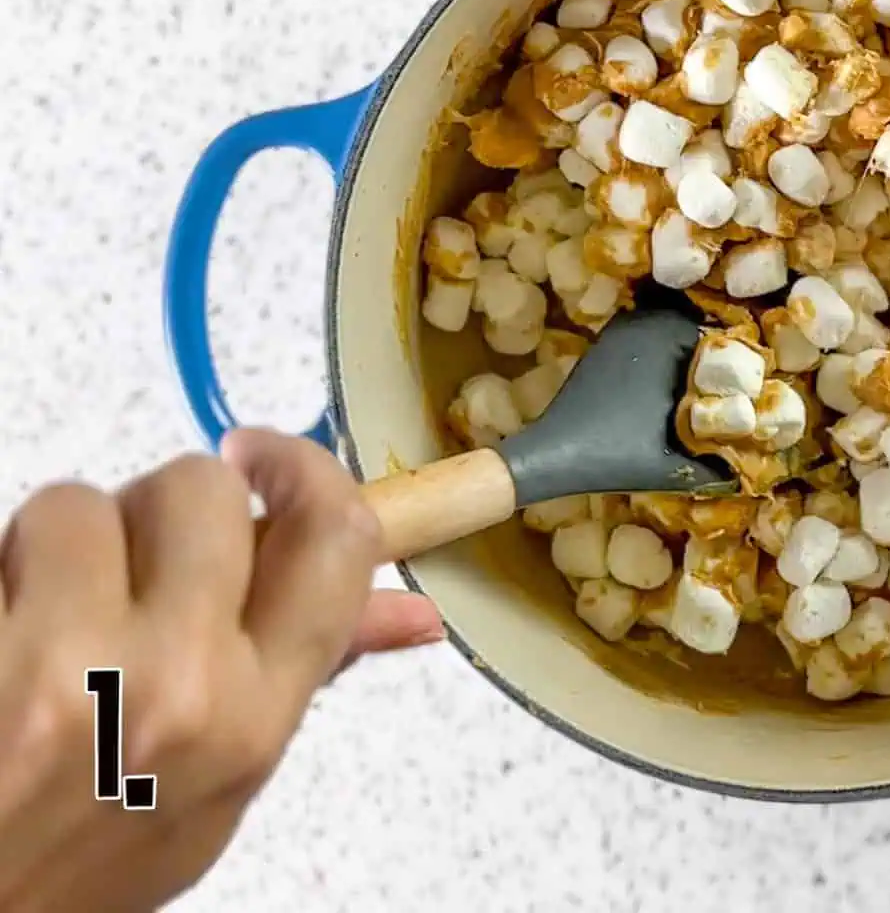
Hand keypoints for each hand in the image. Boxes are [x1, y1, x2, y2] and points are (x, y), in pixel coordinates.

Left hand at [0, 429, 442, 911]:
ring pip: (84, 502)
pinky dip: (1, 569)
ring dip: (66, 541)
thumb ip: (306, 678)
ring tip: (48, 614)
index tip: (264, 459)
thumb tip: (416, 613)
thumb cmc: (83, 864)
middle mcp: (177, 683)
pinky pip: (10, 534)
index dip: (306, 472)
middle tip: (131, 569)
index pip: (335, 539)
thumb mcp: (217, 787)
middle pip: (203, 489)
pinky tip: (3, 630)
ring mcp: (65, 664)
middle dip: (161, 509)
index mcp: (256, 717)